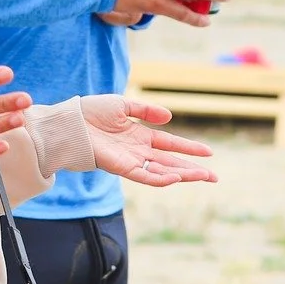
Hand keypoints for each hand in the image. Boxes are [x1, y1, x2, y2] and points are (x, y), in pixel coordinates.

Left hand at [82, 94, 216, 185]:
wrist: (71, 122)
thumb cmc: (91, 112)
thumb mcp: (122, 105)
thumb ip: (145, 111)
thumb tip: (169, 118)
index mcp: (139, 136)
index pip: (169, 144)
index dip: (188, 148)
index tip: (208, 152)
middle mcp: (138, 151)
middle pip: (170, 162)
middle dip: (193, 169)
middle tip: (214, 176)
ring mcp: (131, 160)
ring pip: (162, 171)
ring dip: (183, 175)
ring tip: (204, 177)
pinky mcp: (121, 168)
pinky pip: (144, 176)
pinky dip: (160, 178)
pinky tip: (176, 177)